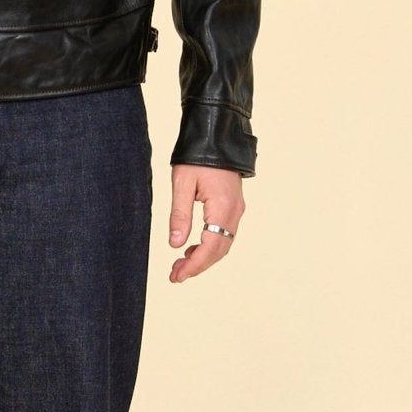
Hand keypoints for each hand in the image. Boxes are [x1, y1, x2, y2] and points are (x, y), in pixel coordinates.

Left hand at [168, 165, 244, 282]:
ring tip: (180, 265)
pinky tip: (192, 248)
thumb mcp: (182, 184)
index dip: (195, 265)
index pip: (211, 246)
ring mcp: (236, 209)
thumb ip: (179, 215)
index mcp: (222, 207)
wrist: (217, 135)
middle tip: (175, 275)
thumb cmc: (197, 156)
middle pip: (219, 250)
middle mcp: (234, 211)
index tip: (178, 276)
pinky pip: (224, 234)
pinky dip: (209, 246)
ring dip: (203, 258)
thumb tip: (174, 244)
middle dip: (198, 266)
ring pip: (223, 244)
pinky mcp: (233, 206)